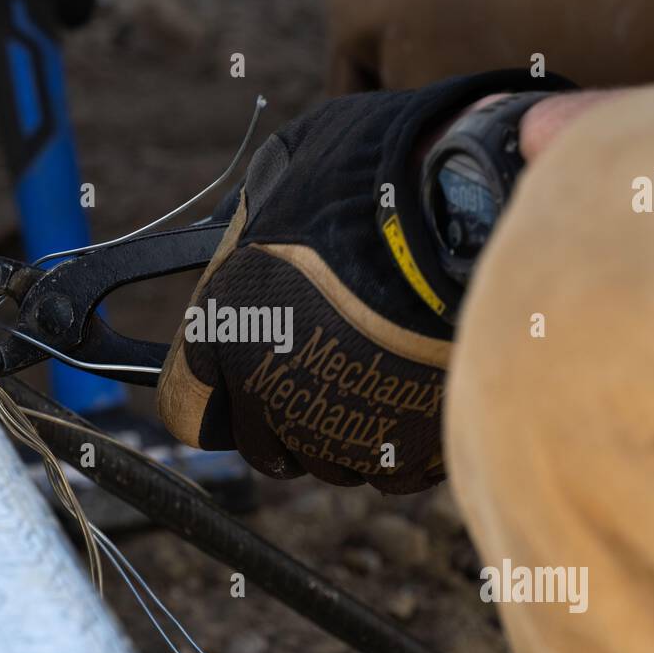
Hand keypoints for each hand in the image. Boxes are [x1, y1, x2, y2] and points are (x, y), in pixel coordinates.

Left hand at [156, 78, 527, 492]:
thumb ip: (245, 237)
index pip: (186, 406)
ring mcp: (341, 439)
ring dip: (344, 427)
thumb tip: (240, 239)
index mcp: (223, 339)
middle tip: (325, 360)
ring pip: (330, 461)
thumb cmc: (366, 184)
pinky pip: (393, 468)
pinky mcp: (408, 456)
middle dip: (284, 411)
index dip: (212, 388)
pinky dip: (404, 438)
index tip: (236, 372)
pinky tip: (421, 385)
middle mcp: (270, 402)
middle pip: (263, 444)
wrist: (466, 216)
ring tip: (382, 367)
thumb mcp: (274, 184)